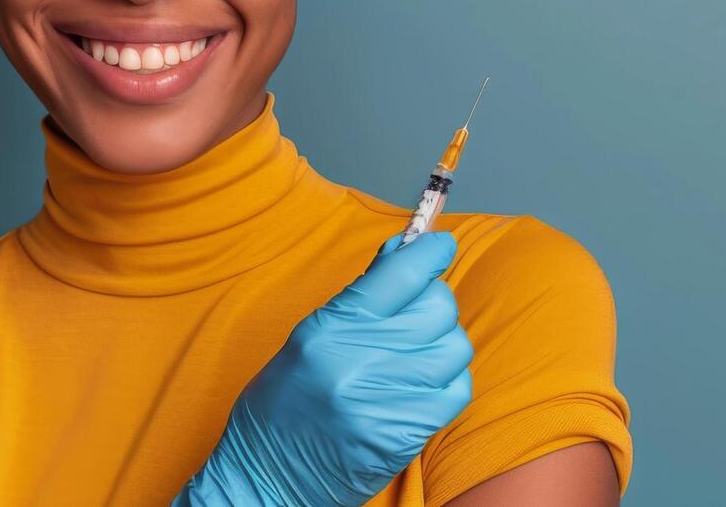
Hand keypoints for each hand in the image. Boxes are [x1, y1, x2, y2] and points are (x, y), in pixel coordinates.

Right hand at [173, 231, 474, 505]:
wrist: (268, 479)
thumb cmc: (282, 404)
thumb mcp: (309, 336)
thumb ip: (361, 296)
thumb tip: (405, 250)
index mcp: (330, 329)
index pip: (399, 274)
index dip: (429, 252)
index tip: (439, 245)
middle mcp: (359, 362)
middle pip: (436, 308)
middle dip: (434, 299)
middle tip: (418, 309)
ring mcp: (386, 401)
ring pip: (454, 346)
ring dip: (443, 341)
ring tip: (417, 351)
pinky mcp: (405, 436)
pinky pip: (457, 390)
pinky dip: (448, 379)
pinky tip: (424, 382)